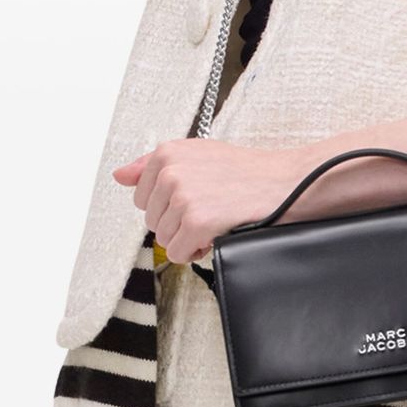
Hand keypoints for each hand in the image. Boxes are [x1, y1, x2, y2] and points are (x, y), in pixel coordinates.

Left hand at [111, 139, 303, 264]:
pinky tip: (216, 233)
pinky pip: (179, 253)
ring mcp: (183, 196)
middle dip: (178, 223)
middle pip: (151, 221)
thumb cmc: (246, 171)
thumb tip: (120, 175)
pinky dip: (196, 251)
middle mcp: (171, 171)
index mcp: (167, 153)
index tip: (193, 198)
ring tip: (216, 219)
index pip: (141, 198)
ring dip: (189, 238)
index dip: (168, 206)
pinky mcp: (197, 221)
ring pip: (164, 239)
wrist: (286, 181)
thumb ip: (153, 165)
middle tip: (209, 209)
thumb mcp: (198, 155)